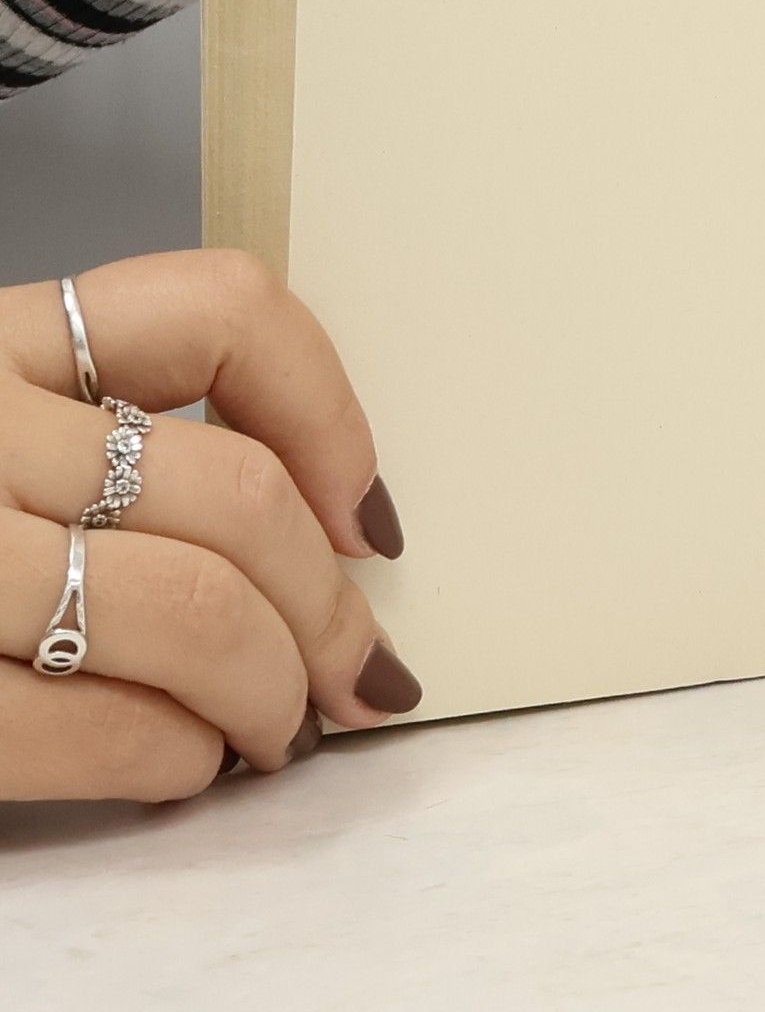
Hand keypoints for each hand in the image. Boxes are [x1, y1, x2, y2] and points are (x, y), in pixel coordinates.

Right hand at [0, 252, 418, 801]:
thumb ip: (99, 427)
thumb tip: (317, 527)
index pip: (222, 311)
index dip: (332, 415)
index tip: (364, 514)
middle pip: (237, 496)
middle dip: (327, 608)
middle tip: (354, 671)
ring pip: (191, 609)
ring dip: (272, 692)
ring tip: (278, 731)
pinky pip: (90, 722)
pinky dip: (168, 754)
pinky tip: (180, 765)